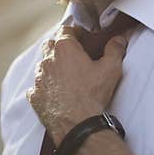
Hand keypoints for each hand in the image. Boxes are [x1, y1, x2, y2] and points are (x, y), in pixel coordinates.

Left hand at [26, 26, 127, 144]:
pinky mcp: (34, 95)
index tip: (81, 37)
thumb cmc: (92, 94)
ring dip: (51, 67)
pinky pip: (36, 87)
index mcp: (64, 49)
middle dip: (60, 47)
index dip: (74, 32)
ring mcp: (38, 78)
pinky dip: (45, 87)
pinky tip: (55, 93)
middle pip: (50, 45)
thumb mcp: (111, 69)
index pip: (65, 30)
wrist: (77, 123)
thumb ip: (115, 50)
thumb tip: (119, 40)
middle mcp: (47, 60)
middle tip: (73, 55)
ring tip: (66, 76)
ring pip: (42, 66)